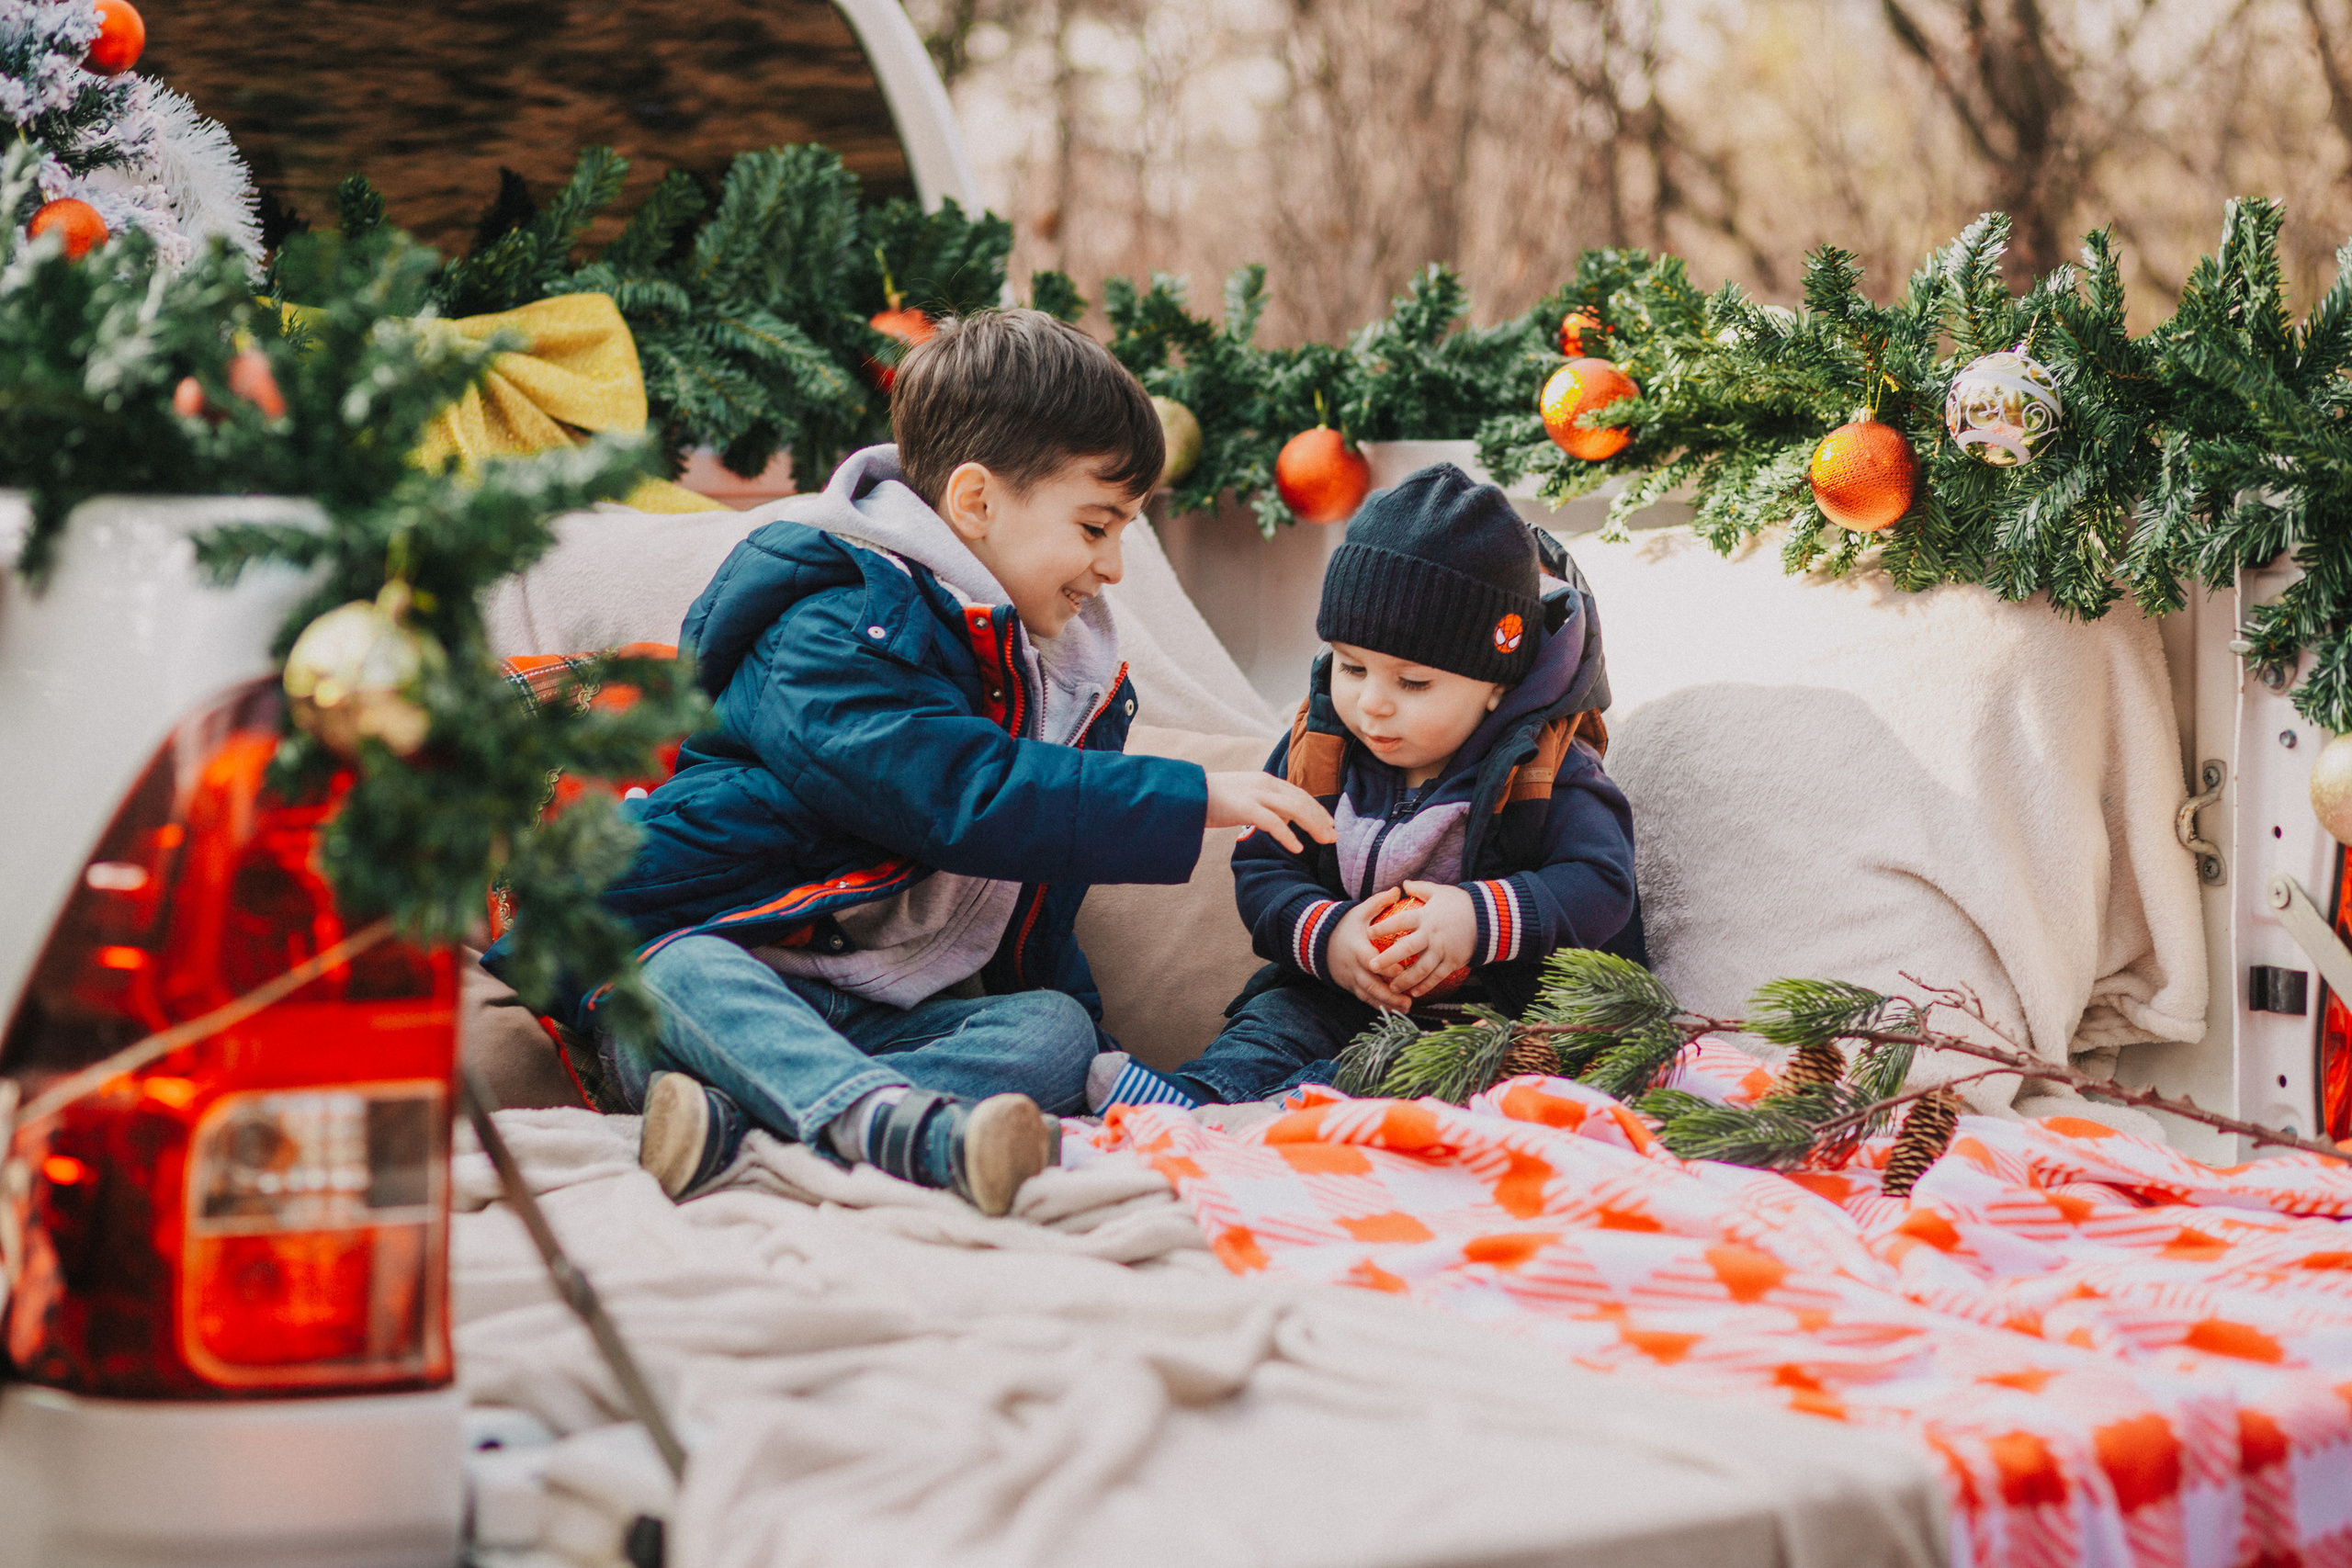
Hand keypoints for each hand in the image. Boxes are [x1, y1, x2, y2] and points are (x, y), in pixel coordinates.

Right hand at [1205, 771, 1336, 854]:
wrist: (1186, 794)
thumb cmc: (1211, 799)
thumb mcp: (1243, 797)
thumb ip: (1262, 805)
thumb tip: (1279, 819)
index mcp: (1265, 781)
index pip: (1299, 794)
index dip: (1317, 809)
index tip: (1329, 823)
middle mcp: (1265, 784)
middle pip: (1302, 801)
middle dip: (1321, 819)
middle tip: (1334, 836)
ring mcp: (1256, 795)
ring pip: (1295, 809)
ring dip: (1313, 826)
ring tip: (1325, 841)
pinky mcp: (1246, 808)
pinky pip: (1274, 822)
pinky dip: (1288, 835)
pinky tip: (1298, 847)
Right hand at [1327, 889, 1415, 1010]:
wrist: (1318, 941)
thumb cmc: (1344, 924)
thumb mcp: (1359, 911)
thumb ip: (1378, 902)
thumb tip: (1399, 890)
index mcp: (1357, 949)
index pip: (1371, 961)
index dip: (1385, 968)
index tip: (1401, 973)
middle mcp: (1353, 967)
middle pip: (1371, 985)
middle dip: (1390, 995)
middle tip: (1409, 1002)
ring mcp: (1351, 979)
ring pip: (1369, 996)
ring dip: (1387, 1004)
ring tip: (1406, 1009)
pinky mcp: (1350, 986)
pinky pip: (1365, 998)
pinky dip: (1378, 1005)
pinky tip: (1394, 1010)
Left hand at [1368, 881, 1478, 997]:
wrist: (1489, 917)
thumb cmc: (1461, 903)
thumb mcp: (1440, 891)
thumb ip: (1420, 888)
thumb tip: (1403, 884)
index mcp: (1426, 916)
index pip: (1400, 922)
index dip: (1383, 927)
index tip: (1368, 933)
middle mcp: (1432, 934)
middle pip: (1406, 949)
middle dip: (1388, 959)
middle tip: (1372, 967)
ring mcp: (1443, 949)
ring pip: (1421, 968)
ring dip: (1405, 979)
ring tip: (1391, 987)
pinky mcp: (1454, 961)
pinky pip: (1437, 976)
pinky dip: (1425, 985)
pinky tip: (1414, 992)